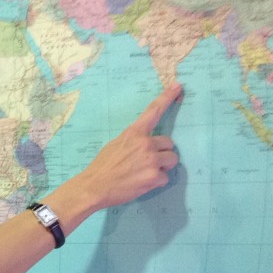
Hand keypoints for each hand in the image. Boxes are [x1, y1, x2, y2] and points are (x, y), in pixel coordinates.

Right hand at [72, 83, 182, 212]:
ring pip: (172, 160)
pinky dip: (155, 182)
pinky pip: (165, 178)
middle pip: (169, 143)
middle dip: (162, 153)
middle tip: (148, 162)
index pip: (153, 111)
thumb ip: (133, 141)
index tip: (178, 86)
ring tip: (146, 173)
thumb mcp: (115, 145)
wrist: (94, 186)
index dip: (167, 97)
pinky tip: (142, 183)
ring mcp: (151, 160)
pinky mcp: (154, 176)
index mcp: (134, 133)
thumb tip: (145, 145)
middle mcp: (145, 143)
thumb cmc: (102, 166)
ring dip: (163, 167)